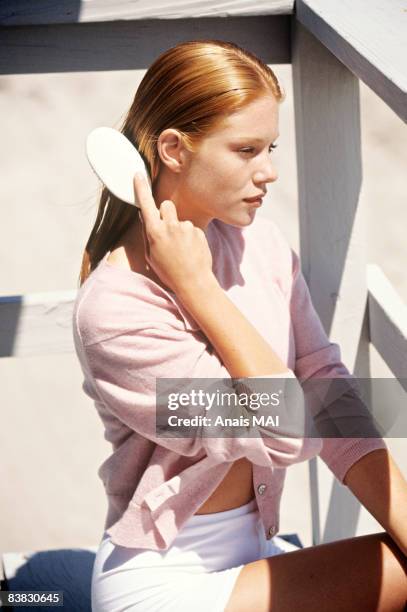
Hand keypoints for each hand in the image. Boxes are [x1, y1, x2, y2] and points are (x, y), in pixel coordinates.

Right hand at [133, 173, 214, 294]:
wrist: (193, 282)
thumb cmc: (169, 271)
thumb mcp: (151, 255)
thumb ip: (148, 234)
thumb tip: (146, 218)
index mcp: (154, 232)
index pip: (146, 204)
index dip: (141, 188)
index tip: (138, 174)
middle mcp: (170, 226)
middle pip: (166, 205)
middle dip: (166, 212)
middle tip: (168, 230)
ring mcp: (185, 228)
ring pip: (180, 219)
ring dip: (179, 228)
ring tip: (182, 248)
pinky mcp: (198, 231)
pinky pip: (191, 228)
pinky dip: (190, 237)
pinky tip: (191, 251)